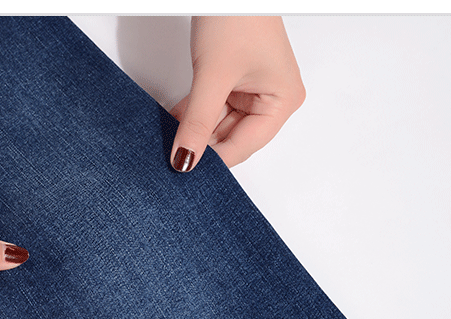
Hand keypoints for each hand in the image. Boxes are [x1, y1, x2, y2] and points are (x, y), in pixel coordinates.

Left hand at [170, 16, 305, 170]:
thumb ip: (197, 122)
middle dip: (201, 144)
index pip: (244, 145)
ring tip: (168, 140)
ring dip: (193, 129)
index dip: (214, 160)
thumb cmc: (236, 17)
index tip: (185, 170)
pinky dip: (193, 113)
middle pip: (232, 137)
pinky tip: (172, 121)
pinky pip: (212, 107)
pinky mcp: (234, 80)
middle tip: (171, 158)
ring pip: (218, 123)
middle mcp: (273, 98)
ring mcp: (253, 89)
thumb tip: (186, 159)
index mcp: (283, 101)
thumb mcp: (212, 76)